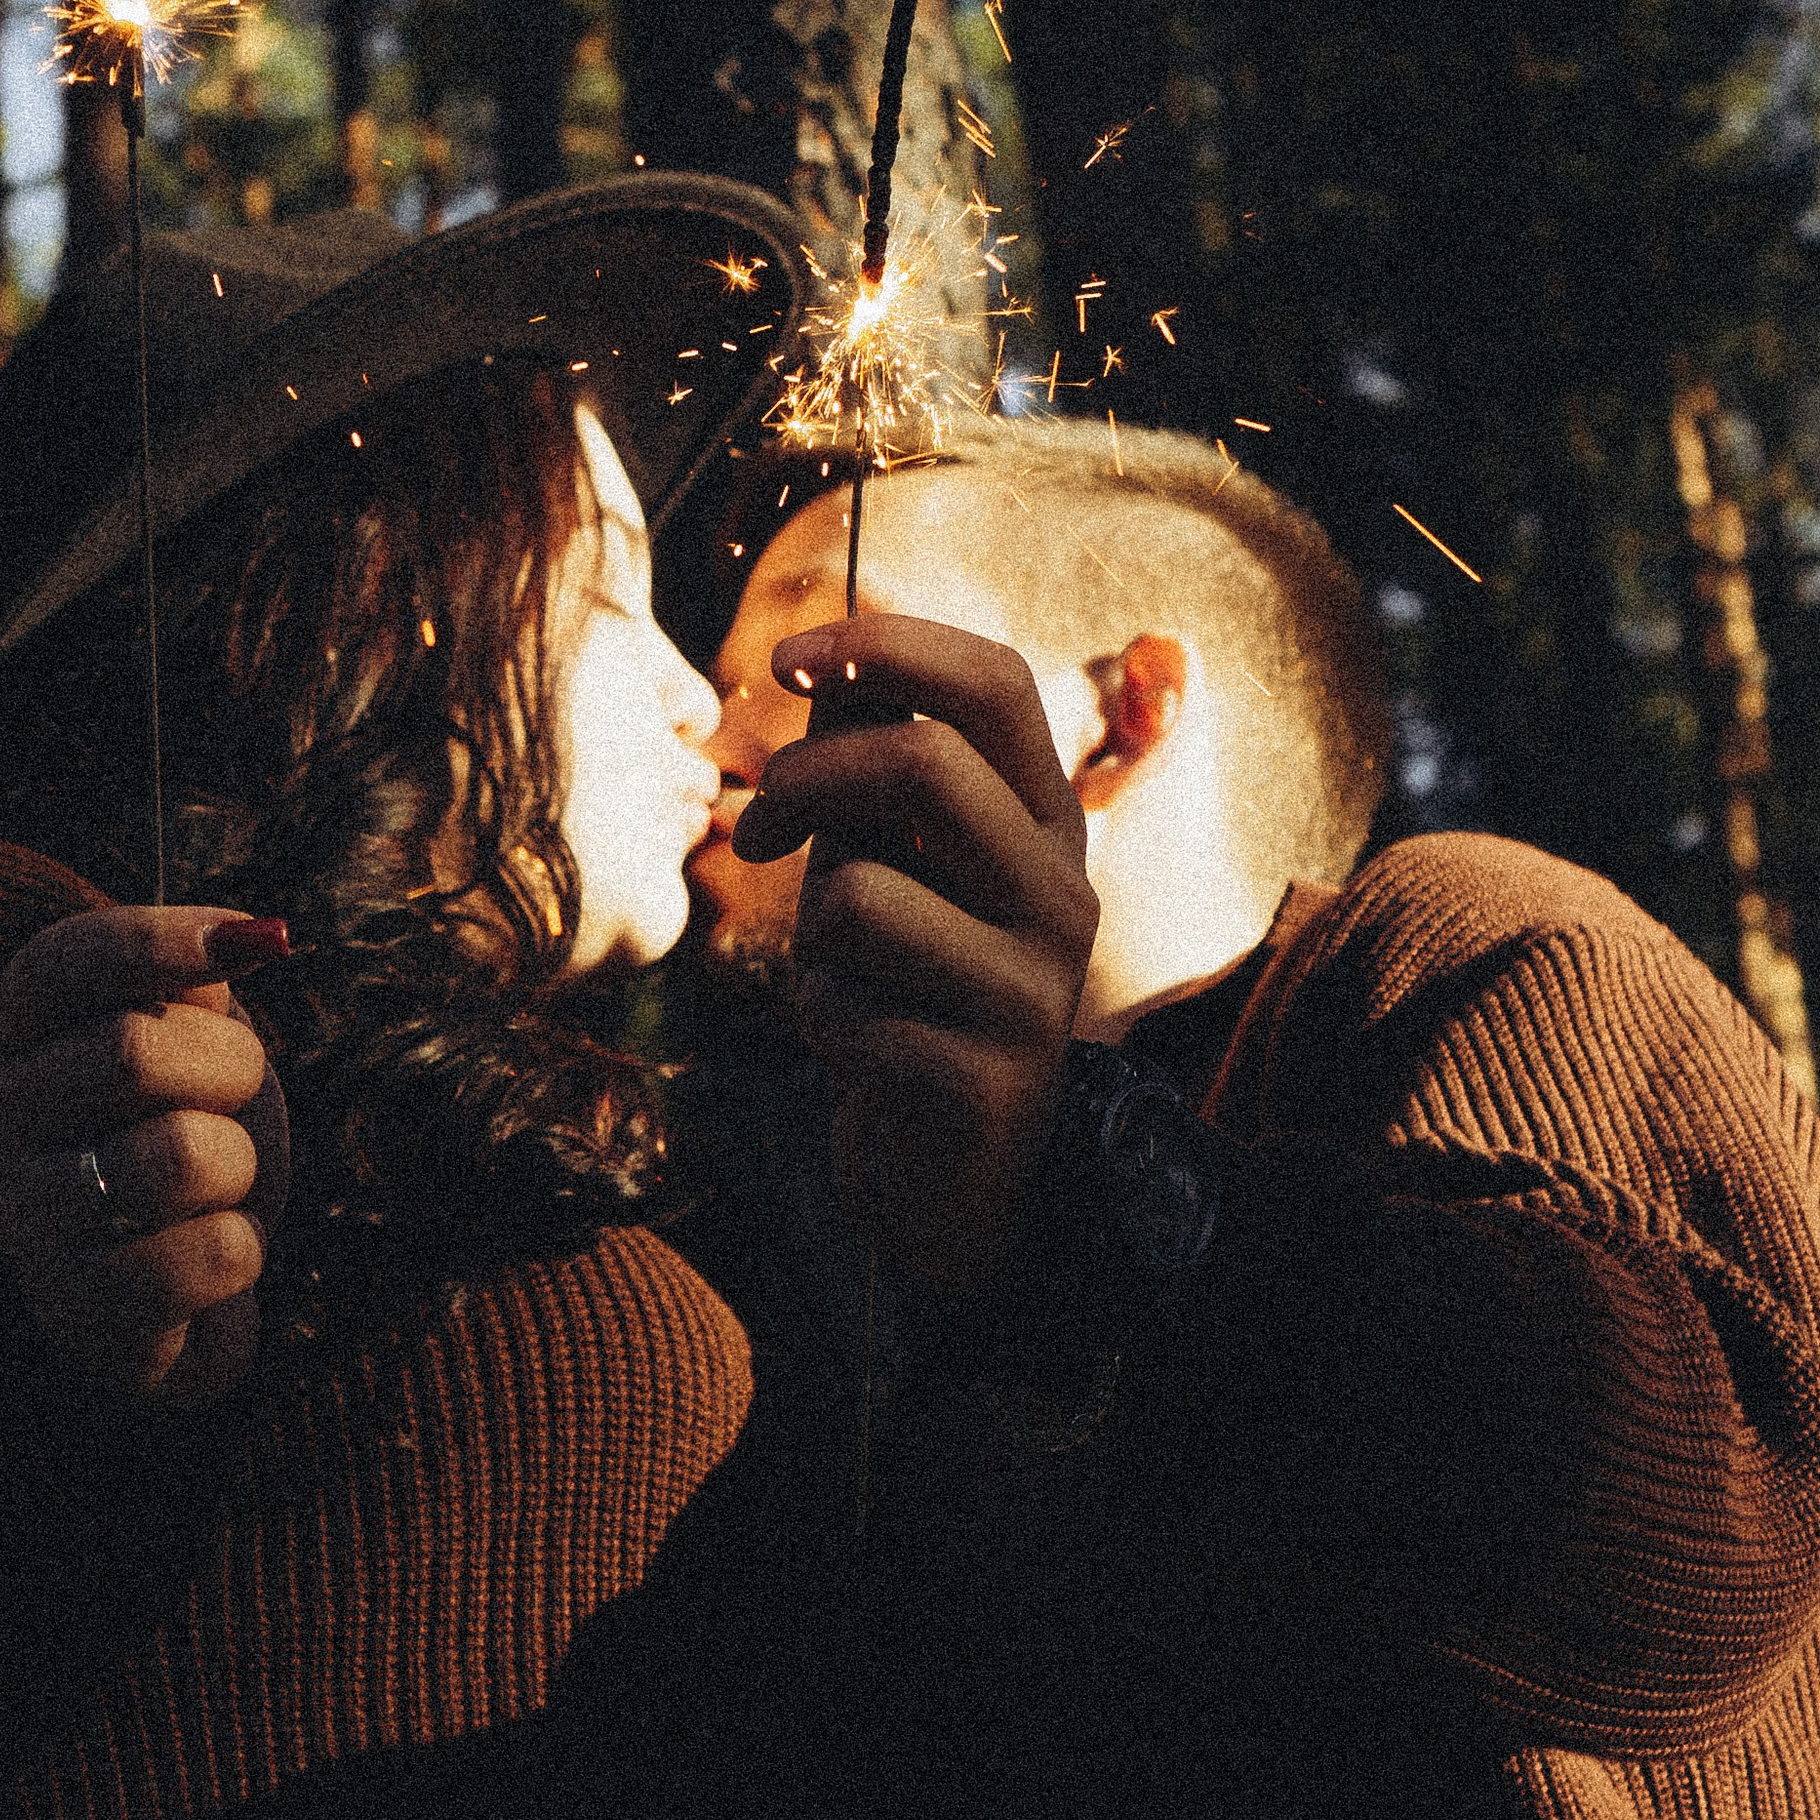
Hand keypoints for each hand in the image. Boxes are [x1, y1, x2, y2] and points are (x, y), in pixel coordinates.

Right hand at [0, 908, 292, 1398]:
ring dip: (237, 1164)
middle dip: (227, 1068)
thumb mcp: (180, 1040)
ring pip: (180, 1156)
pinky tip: (204, 1255)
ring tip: (214, 1184)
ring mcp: (27, 1221)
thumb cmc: (177, 1136)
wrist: (169, 1293)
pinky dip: (240, 1249)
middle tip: (231, 1096)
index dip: (161, 939)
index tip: (258, 940)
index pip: (61, 963)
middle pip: (132, 1052)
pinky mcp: (85, 1312)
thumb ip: (195, 980)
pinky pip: (211, 1252)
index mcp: (10, 1037)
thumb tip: (257, 935)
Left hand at [735, 615, 1097, 1290]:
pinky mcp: (986, 1077)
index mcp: (1043, 820)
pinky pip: (846, 1006)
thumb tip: (828, 664)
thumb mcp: (889, 860)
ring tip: (844, 976)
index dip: (888, 647)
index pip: (996, 683)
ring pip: (861, 893)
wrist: (952, 1173)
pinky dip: (819, 1021)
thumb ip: (869, 771)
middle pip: (925, 765)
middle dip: (804, 780)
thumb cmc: (905, 987)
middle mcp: (1060, 891)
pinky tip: (862, 1054)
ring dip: (810, 934)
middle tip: (759, 828)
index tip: (785, 661)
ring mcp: (1034, 988)